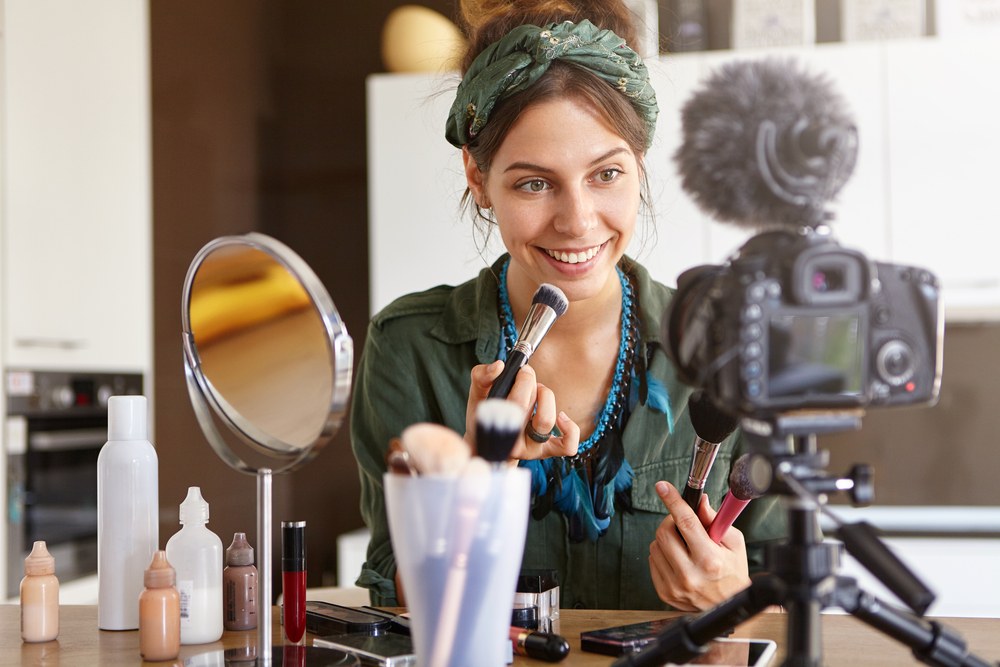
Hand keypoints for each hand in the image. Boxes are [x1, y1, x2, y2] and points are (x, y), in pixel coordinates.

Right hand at [466, 361, 579, 460]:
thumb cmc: (485, 413)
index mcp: (494, 429)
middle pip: (525, 407)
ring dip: (544, 396)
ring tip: (538, 389)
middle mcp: (513, 444)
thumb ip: (482, 376)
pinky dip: (569, 428)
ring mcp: (532, 449)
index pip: (510, 404)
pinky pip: (567, 445)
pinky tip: (561, 415)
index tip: (518, 371)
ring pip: (545, 421)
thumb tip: (498, 366)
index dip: (520, 382)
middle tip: (524, 374)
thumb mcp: (477, 393)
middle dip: (527, 382)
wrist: (489, 439)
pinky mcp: (549, 451)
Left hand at [648, 481, 749, 610]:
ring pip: (655, 545)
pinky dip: (662, 554)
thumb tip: (699, 501)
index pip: (686, 522)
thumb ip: (715, 520)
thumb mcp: (734, 543)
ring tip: (684, 546)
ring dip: (666, 539)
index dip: (673, 501)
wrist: (730, 607)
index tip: (663, 487)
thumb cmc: (733, 573)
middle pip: (664, 532)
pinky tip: (677, 559)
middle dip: (671, 521)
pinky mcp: (664, 592)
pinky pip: (652, 561)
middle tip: (683, 524)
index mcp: (710, 560)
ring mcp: (675, 585)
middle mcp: (690, 574)